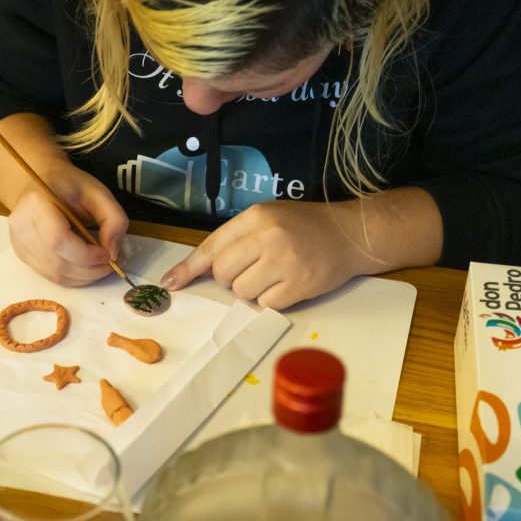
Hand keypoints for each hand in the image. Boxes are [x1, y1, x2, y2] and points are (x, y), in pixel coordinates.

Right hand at [7, 160, 128, 286]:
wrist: (40, 182)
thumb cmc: (68, 186)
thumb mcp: (98, 193)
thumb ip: (114, 219)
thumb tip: (113, 253)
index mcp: (35, 203)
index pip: (58, 241)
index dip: (87, 255)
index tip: (108, 254)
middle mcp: (21, 225)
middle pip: (57, 263)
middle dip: (90, 270)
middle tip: (111, 264)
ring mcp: (18, 242)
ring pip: (54, 274)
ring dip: (83, 277)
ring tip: (101, 265)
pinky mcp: (22, 255)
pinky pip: (50, 275)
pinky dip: (73, 277)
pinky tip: (85, 267)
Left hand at [160, 189, 442, 309]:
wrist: (350, 233)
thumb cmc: (304, 225)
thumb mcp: (268, 217)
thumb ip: (236, 237)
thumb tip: (202, 268)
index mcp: (255, 216)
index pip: (211, 246)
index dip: (187, 268)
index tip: (169, 283)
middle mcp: (268, 237)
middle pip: (222, 273)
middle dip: (230, 277)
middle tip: (253, 268)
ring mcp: (284, 262)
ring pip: (241, 292)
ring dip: (251, 290)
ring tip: (273, 275)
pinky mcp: (299, 286)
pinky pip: (265, 304)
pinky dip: (271, 299)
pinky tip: (287, 285)